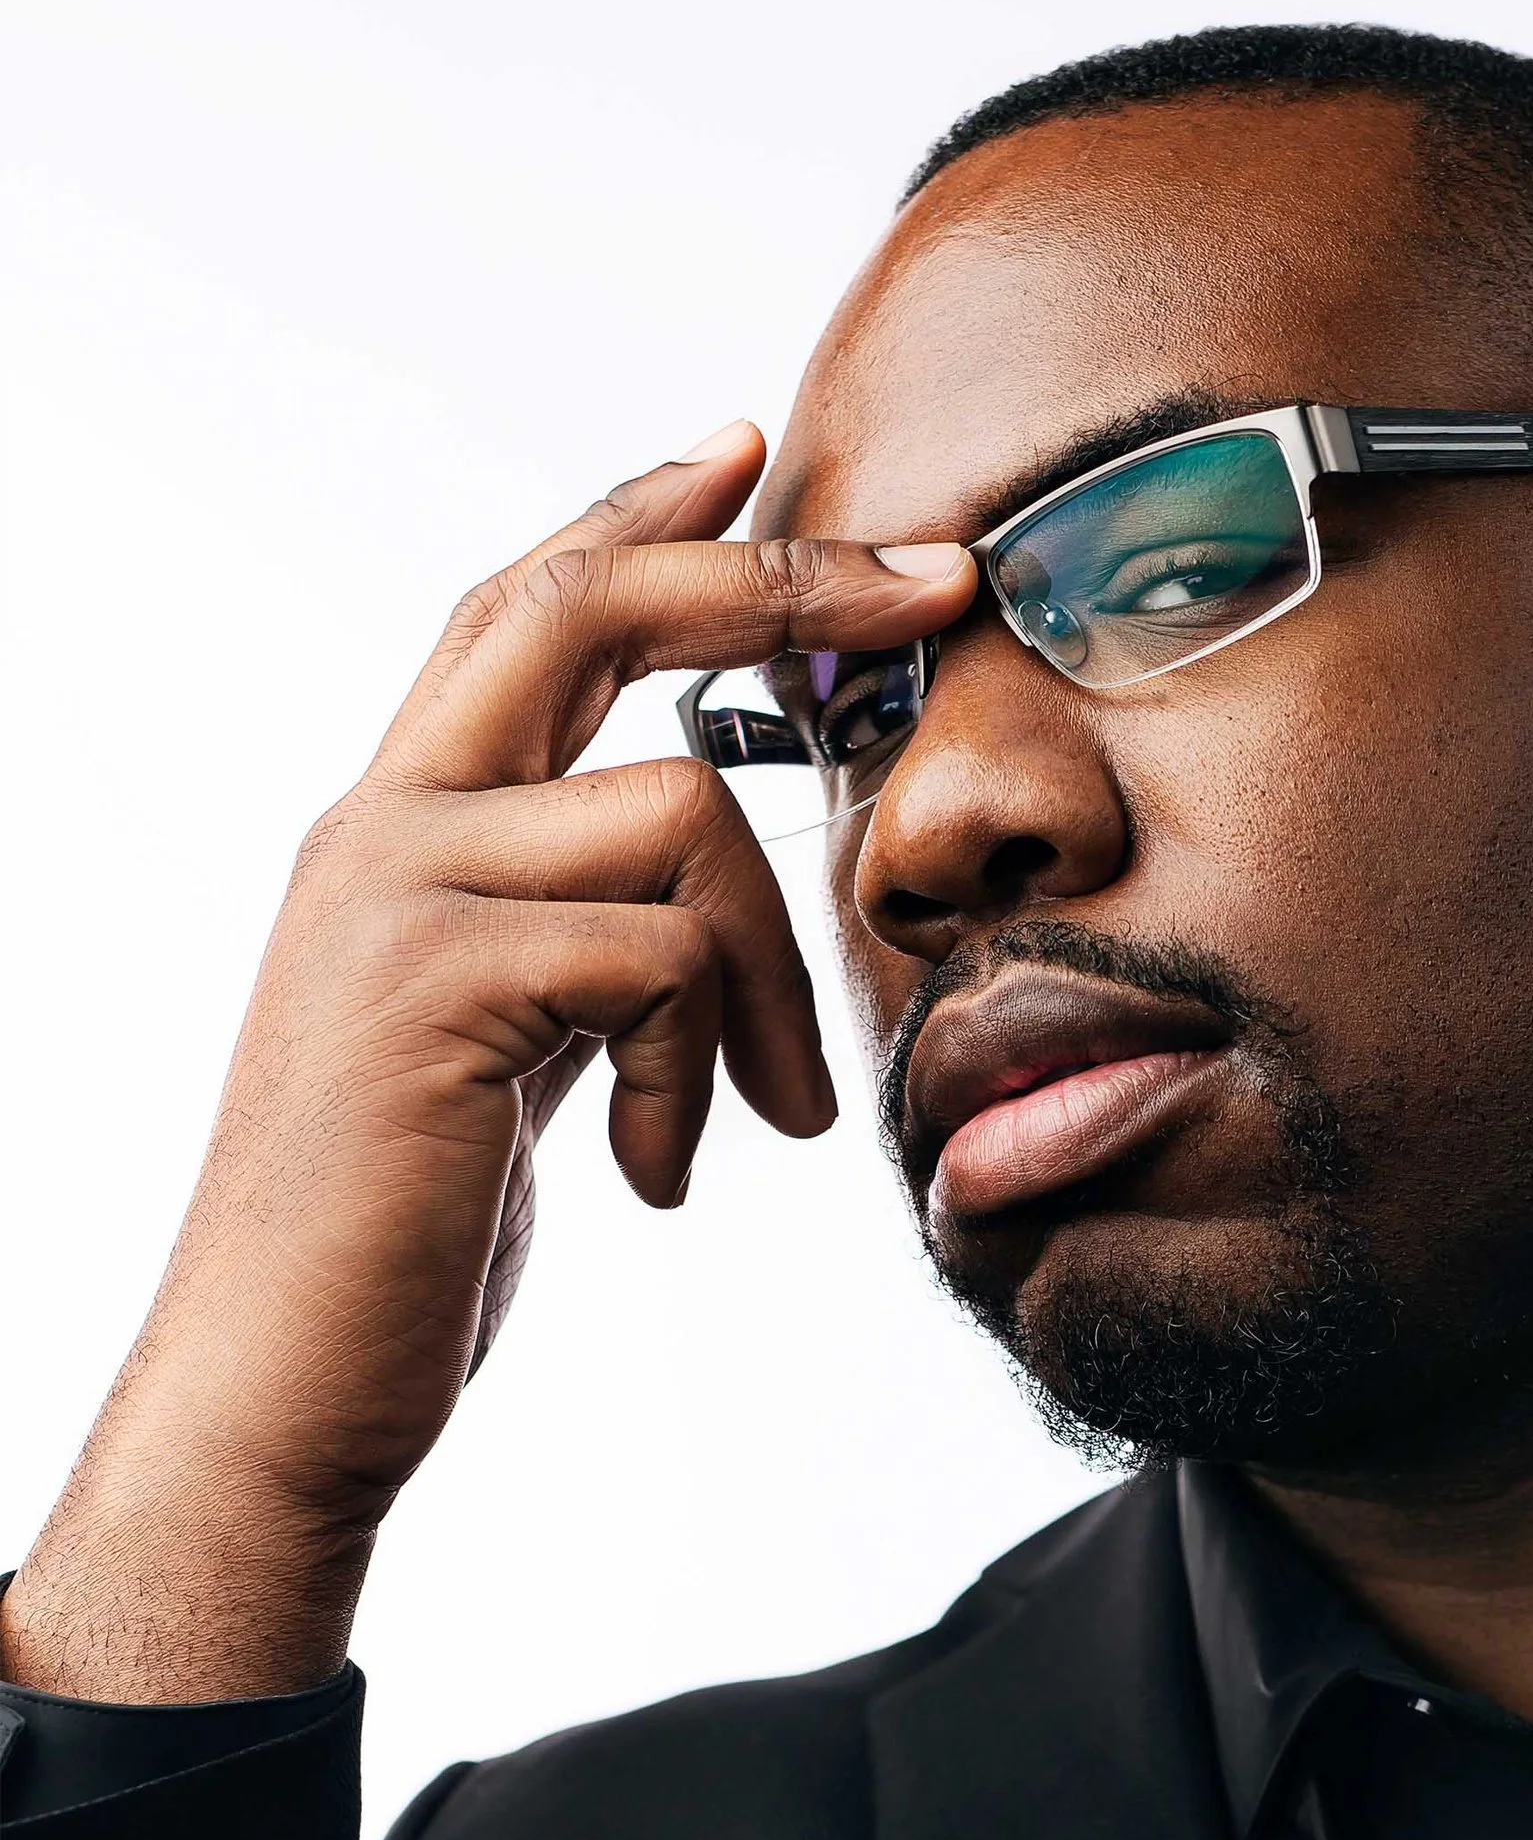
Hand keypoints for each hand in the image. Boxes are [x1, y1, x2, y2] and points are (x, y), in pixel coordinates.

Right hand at [0, 429, 973, 1702]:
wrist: (283, 1388)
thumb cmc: (400, 1245)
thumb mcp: (502, 1058)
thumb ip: (569, 952)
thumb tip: (679, 903)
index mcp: (396, 831)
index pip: (520, 615)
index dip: (637, 522)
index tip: (750, 452)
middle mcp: (380, 828)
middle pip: (581, 613)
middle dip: (776, 579)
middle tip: (942, 582)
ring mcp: (396, 897)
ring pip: (676, 814)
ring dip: (765, 976)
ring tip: (756, 1120)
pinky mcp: (441, 987)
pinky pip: (660, 954)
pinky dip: (697, 1068)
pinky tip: (655, 1176)